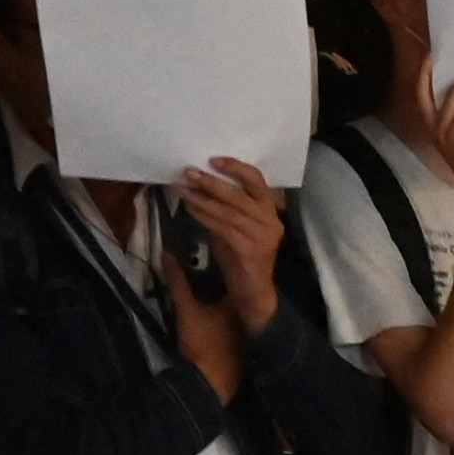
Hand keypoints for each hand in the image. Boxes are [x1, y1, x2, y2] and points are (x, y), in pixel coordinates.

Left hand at [176, 155, 288, 332]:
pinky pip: (225, 228)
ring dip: (203, 198)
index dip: (236, 168)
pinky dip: (205, 217)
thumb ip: (225, 208)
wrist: (252, 294)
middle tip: (187, 172)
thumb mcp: (233, 228)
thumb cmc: (241, 259)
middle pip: (240, 194)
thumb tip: (199, 185)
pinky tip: (190, 208)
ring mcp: (264, 236)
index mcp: (270, 211)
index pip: (257, 181)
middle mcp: (271, 221)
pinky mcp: (252, 250)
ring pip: (230, 211)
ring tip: (182, 189)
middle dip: (211, 182)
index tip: (213, 159)